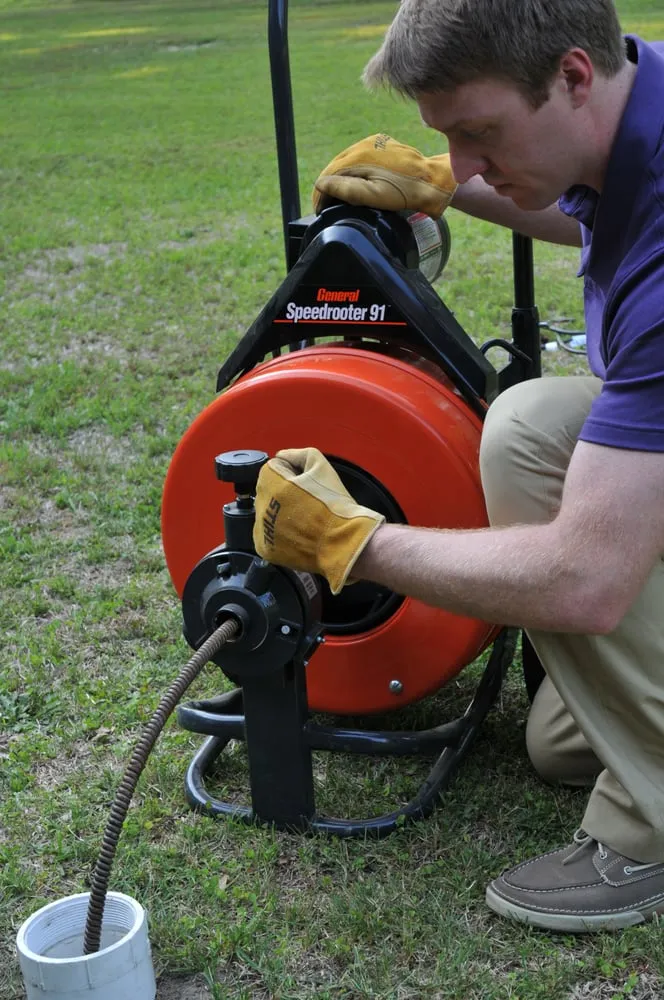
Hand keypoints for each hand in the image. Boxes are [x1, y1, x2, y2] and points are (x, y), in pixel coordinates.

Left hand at [253, 448, 384, 594]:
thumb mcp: (320, 464)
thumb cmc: (333, 503)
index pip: (273, 467)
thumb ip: (296, 454)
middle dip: (283, 492)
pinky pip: (267, 535)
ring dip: (279, 513)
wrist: (342, 540)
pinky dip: (279, 533)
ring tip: (304, 519)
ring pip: (267, 513)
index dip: (292, 472)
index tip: (306, 483)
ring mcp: (262, 529)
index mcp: (270, 481)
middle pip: (268, 490)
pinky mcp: (266, 549)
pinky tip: (297, 532)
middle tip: (307, 501)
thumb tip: (282, 457)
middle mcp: (261, 505)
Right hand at [312, 133, 456, 216]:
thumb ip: (347, 189)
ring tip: (335, 197)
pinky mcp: (383, 145)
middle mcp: (365, 144)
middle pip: (337, 165)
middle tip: (324, 205)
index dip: (321, 191)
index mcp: (360, 155)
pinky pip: (361, 158)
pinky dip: (353, 171)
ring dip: (339, 178)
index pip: (331, 172)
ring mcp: (375, 143)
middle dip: (328, 185)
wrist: (433, 181)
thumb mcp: (374, 195)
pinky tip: (353, 183)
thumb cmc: (405, 192)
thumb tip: (321, 183)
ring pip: (348, 161)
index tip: (319, 209)